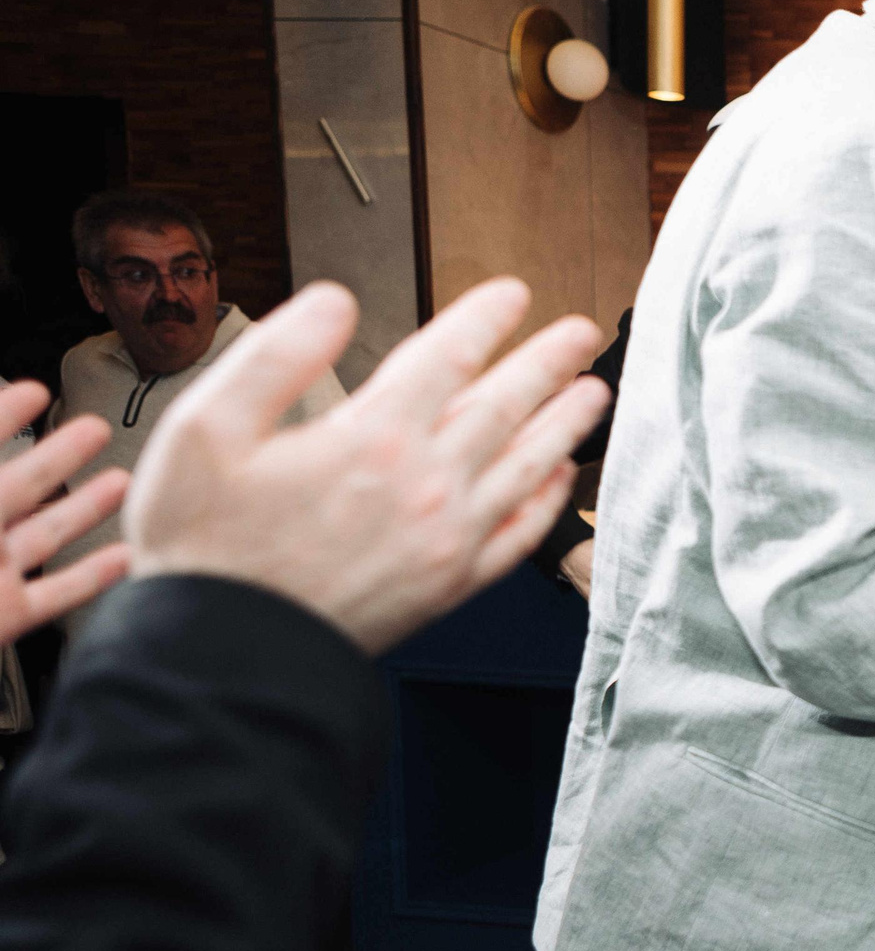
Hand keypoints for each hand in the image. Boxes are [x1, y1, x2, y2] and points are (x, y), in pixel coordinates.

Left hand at [0, 382, 130, 643]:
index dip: (4, 415)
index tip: (31, 391)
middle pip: (21, 484)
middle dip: (60, 453)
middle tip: (92, 428)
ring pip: (45, 535)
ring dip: (85, 509)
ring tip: (120, 483)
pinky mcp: (5, 615)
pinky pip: (56, 594)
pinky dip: (92, 577)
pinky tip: (121, 558)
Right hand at [126, 278, 611, 654]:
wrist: (228, 656)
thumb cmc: (205, 546)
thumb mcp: (204, 430)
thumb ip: (274, 355)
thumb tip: (334, 301)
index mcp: (370, 437)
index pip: (446, 358)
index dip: (485, 319)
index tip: (513, 294)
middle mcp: (425, 484)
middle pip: (504, 405)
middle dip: (547, 362)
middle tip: (581, 333)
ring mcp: (448, 538)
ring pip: (527, 466)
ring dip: (565, 423)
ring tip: (594, 391)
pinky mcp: (452, 585)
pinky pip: (520, 535)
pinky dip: (548, 501)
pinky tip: (562, 478)